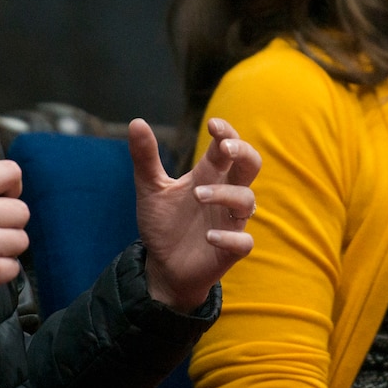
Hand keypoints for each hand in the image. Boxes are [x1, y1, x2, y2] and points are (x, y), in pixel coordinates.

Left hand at [132, 117, 260, 311]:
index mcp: (208, 175)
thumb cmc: (163, 224)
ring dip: (225, 194)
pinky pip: (244, 241)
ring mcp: (230, 221)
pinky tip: (208, 236)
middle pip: (251, 165)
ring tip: (198, 195)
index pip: (229, 145)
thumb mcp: (150, 189)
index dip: (227, 132)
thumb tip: (136, 121)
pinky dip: (229, 236)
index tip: (213, 125)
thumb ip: (146, 158)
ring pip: (247, 200)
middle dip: (244, 152)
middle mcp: (225, 194)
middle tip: (225, 148)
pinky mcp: (231, 249)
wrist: (162, 266)